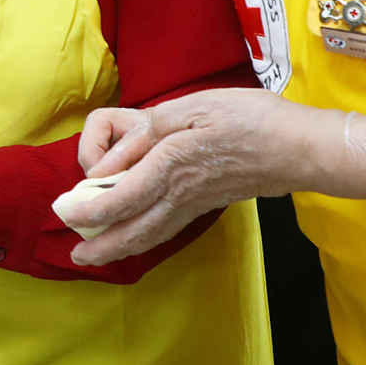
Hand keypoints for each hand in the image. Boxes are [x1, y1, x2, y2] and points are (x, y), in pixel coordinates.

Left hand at [67, 89, 321, 266]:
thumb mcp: (192, 107)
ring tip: (96, 257)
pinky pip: (169, 227)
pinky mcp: (210, 204)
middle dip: (101, 245)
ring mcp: (197, 202)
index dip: (87, 210)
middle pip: (132, 229)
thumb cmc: (250, 118)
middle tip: (75, 257)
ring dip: (120, 248)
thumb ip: (146, 133)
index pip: (118, 197)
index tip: (64, 213)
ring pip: (150, 233)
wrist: (301, 148)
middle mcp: (180, 192)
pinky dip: (146, 237)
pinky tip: (141, 236)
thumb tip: (110, 164)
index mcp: (169, 164)